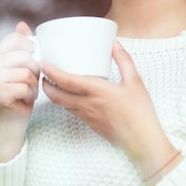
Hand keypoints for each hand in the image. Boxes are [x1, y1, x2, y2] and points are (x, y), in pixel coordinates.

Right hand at [0, 21, 39, 160]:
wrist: (14, 116)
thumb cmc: (22, 88)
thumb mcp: (25, 64)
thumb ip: (23, 44)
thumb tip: (22, 24)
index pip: (18, 39)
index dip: (31, 50)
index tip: (30, 63)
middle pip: (26, 57)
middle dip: (35, 71)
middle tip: (31, 82)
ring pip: (27, 73)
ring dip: (34, 85)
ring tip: (28, 91)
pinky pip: (24, 87)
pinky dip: (30, 95)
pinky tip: (24, 99)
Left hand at [41, 42, 177, 177]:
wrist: (142, 141)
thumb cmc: (139, 112)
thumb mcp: (135, 82)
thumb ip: (124, 61)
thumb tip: (115, 45)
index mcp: (97, 91)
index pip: (66, 81)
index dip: (51, 72)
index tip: (43, 64)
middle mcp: (88, 104)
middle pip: (57, 96)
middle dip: (46, 85)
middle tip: (43, 74)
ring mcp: (88, 116)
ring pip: (63, 105)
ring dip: (54, 95)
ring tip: (54, 83)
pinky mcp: (91, 124)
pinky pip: (72, 111)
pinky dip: (65, 103)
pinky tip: (72, 97)